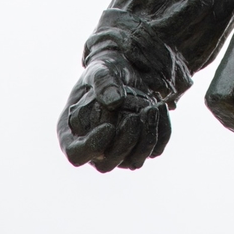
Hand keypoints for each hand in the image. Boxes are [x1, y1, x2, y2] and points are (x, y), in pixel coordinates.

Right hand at [57, 53, 171, 172]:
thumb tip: (114, 101)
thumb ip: (103, 81)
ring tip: (151, 107)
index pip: (76, 154)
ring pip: (133, 162)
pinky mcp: (139, 147)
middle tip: (135, 116)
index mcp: (72, 132)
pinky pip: (154, 150)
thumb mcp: (100, 68)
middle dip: (124, 142)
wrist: (127, 72)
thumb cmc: (106, 72)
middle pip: (106, 164)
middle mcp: (94, 148)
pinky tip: (159, 106)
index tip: (109, 127)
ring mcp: (117, 151)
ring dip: (146, 138)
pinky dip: (161, 131)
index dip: (92, 147)